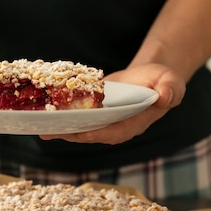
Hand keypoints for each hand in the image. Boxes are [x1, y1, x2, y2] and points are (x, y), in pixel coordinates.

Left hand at [40, 63, 184, 144]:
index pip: (113, 133)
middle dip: (71, 134)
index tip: (80, 133)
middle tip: (51, 131)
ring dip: (61, 129)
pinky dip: (61, 118)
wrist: (149, 77)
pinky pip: (77, 118)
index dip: (96, 134)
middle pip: (91, 134)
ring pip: (80, 129)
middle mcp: (115, 127)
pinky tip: (43, 117)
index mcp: (133, 125)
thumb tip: (166, 96)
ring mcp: (103, 123)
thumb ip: (170, 90)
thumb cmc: (162, 81)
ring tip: (41, 127)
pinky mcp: (94, 115)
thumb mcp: (170, 82)